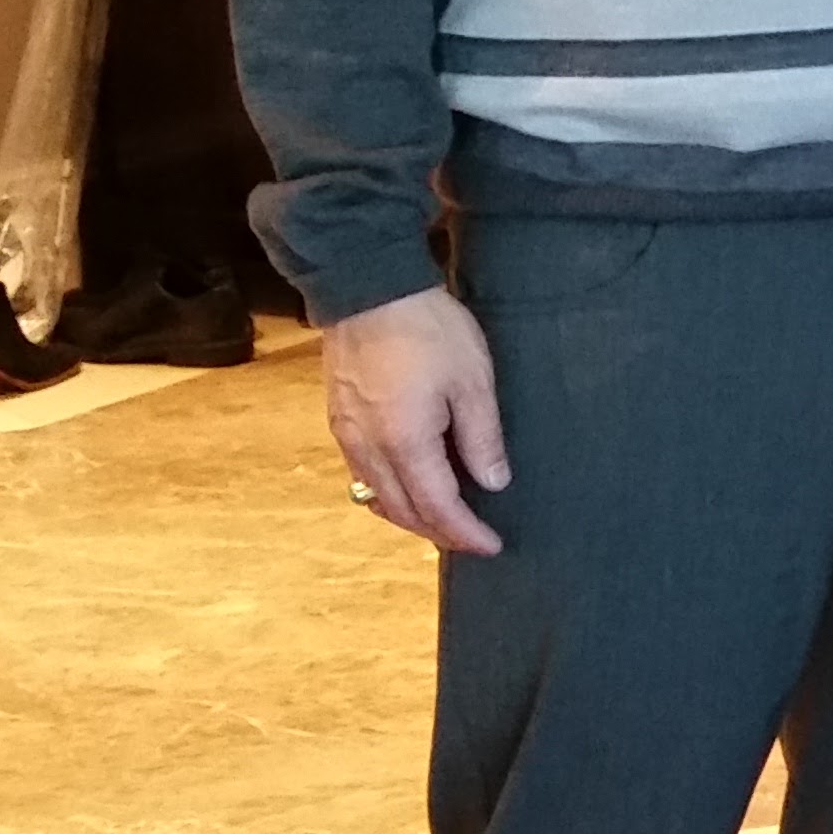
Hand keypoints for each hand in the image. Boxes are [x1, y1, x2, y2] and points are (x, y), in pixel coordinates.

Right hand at [327, 286, 508, 556]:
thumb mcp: (473, 381)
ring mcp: (347, 435)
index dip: (465, 532)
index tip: (492, 544)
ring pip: (377, 498)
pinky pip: (362, 474)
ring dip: (411, 517)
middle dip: (439, 533)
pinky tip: (407, 486)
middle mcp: (369, 449)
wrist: (369, 289)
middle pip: (403, 512)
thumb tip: (493, 483)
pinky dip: (388, 493)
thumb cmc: (427, 330)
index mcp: (405, 443)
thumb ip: (482, 438)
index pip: (438, 508)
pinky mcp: (338, 420)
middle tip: (471, 539)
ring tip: (444, 521)